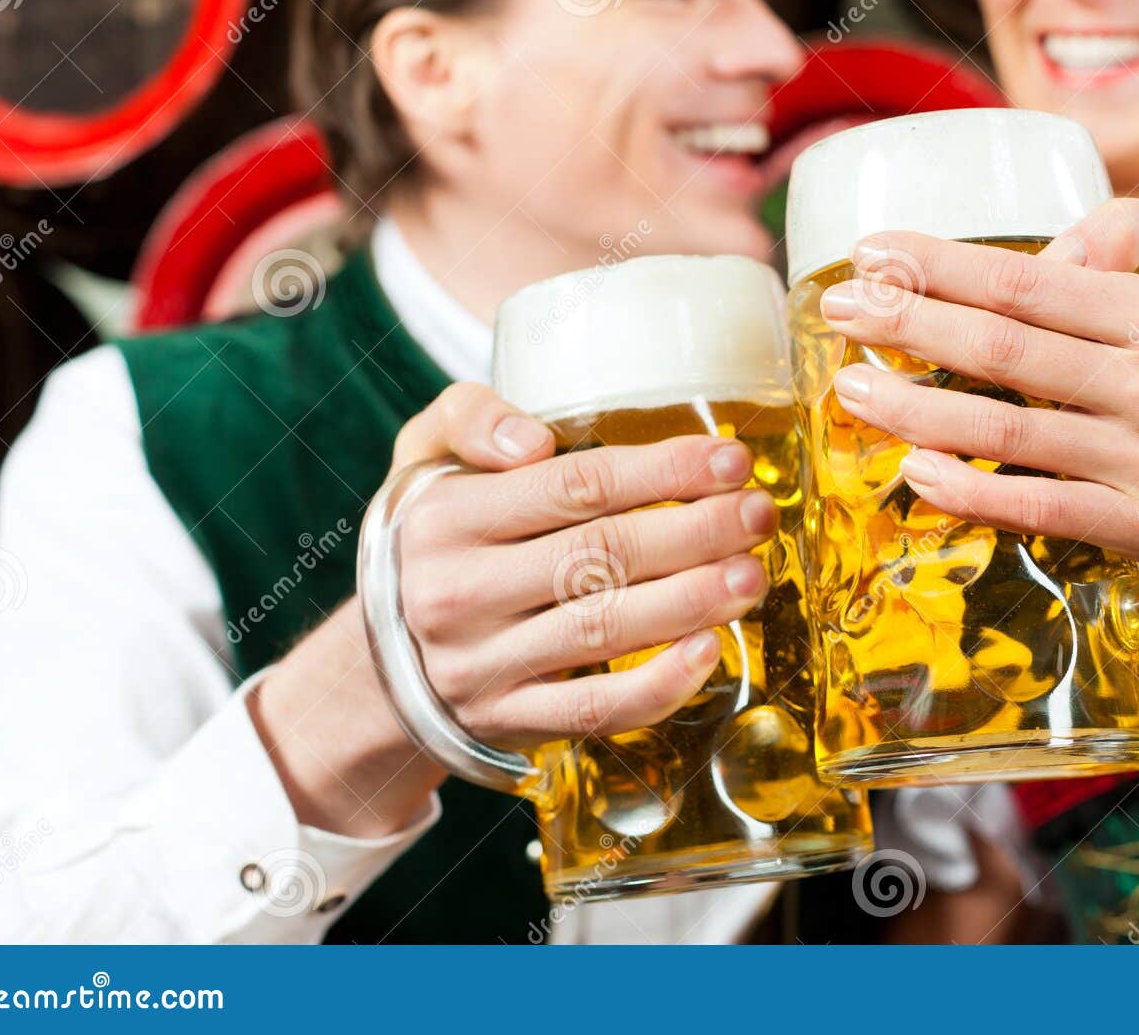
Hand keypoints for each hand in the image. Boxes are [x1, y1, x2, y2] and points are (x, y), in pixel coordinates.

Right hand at [253, 382, 775, 834]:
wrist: (381, 658)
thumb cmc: (433, 537)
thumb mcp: (425, 457)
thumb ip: (471, 417)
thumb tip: (536, 439)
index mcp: (447, 516)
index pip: (575, 485)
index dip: (662, 471)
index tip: (729, 460)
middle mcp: (459, 592)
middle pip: (601, 554)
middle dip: (695, 532)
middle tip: (758, 514)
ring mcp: (482, 665)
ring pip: (605, 628)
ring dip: (693, 601)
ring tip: (753, 575)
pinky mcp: (509, 722)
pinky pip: (594, 708)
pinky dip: (658, 685)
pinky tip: (711, 652)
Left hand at [820, 198, 1138, 561]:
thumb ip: (1135, 229)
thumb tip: (1055, 248)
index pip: (1026, 284)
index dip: (939, 266)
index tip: (871, 253)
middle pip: (1003, 350)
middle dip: (908, 324)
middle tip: (840, 310)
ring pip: (1006, 431)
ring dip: (915, 409)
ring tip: (852, 389)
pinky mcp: (1137, 526)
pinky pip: (1037, 508)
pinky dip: (970, 492)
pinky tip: (913, 471)